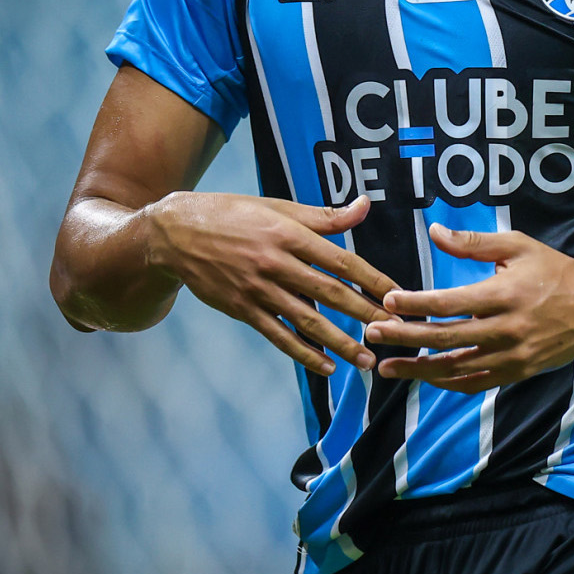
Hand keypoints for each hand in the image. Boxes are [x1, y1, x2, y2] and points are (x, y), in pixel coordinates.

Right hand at [144, 192, 396, 375]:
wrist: (175, 234)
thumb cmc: (234, 215)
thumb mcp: (279, 207)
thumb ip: (324, 216)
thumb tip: (365, 205)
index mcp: (290, 235)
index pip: (342, 260)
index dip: (373, 279)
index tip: (398, 295)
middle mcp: (276, 264)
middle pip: (330, 293)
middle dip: (366, 315)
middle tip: (394, 332)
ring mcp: (258, 290)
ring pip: (307, 321)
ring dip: (339, 342)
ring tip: (366, 360)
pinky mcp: (242, 310)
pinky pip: (278, 336)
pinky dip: (303, 353)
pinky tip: (326, 367)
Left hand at [366, 225, 573, 392]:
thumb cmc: (556, 271)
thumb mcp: (519, 247)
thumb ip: (474, 242)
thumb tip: (433, 231)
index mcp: (505, 294)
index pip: (450, 302)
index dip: (416, 303)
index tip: (387, 301)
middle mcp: (507, 329)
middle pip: (446, 338)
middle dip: (404, 337)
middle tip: (372, 334)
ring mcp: (513, 356)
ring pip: (456, 368)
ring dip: (418, 369)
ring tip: (385, 367)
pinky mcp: (518, 373)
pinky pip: (475, 383)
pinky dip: (447, 382)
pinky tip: (424, 377)